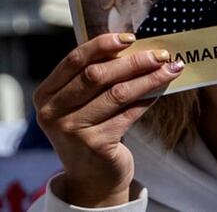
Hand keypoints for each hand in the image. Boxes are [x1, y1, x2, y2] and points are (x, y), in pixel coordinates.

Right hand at [33, 34, 183, 206]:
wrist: (92, 179)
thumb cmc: (90, 131)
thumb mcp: (80, 104)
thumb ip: (94, 78)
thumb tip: (133, 46)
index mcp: (46, 95)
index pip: (74, 60)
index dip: (103, 45)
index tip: (130, 37)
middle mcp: (53, 113)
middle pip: (97, 75)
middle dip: (133, 61)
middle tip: (160, 54)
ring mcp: (72, 131)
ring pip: (117, 93)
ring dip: (148, 78)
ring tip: (170, 68)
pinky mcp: (95, 145)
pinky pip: (129, 113)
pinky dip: (148, 99)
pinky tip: (161, 90)